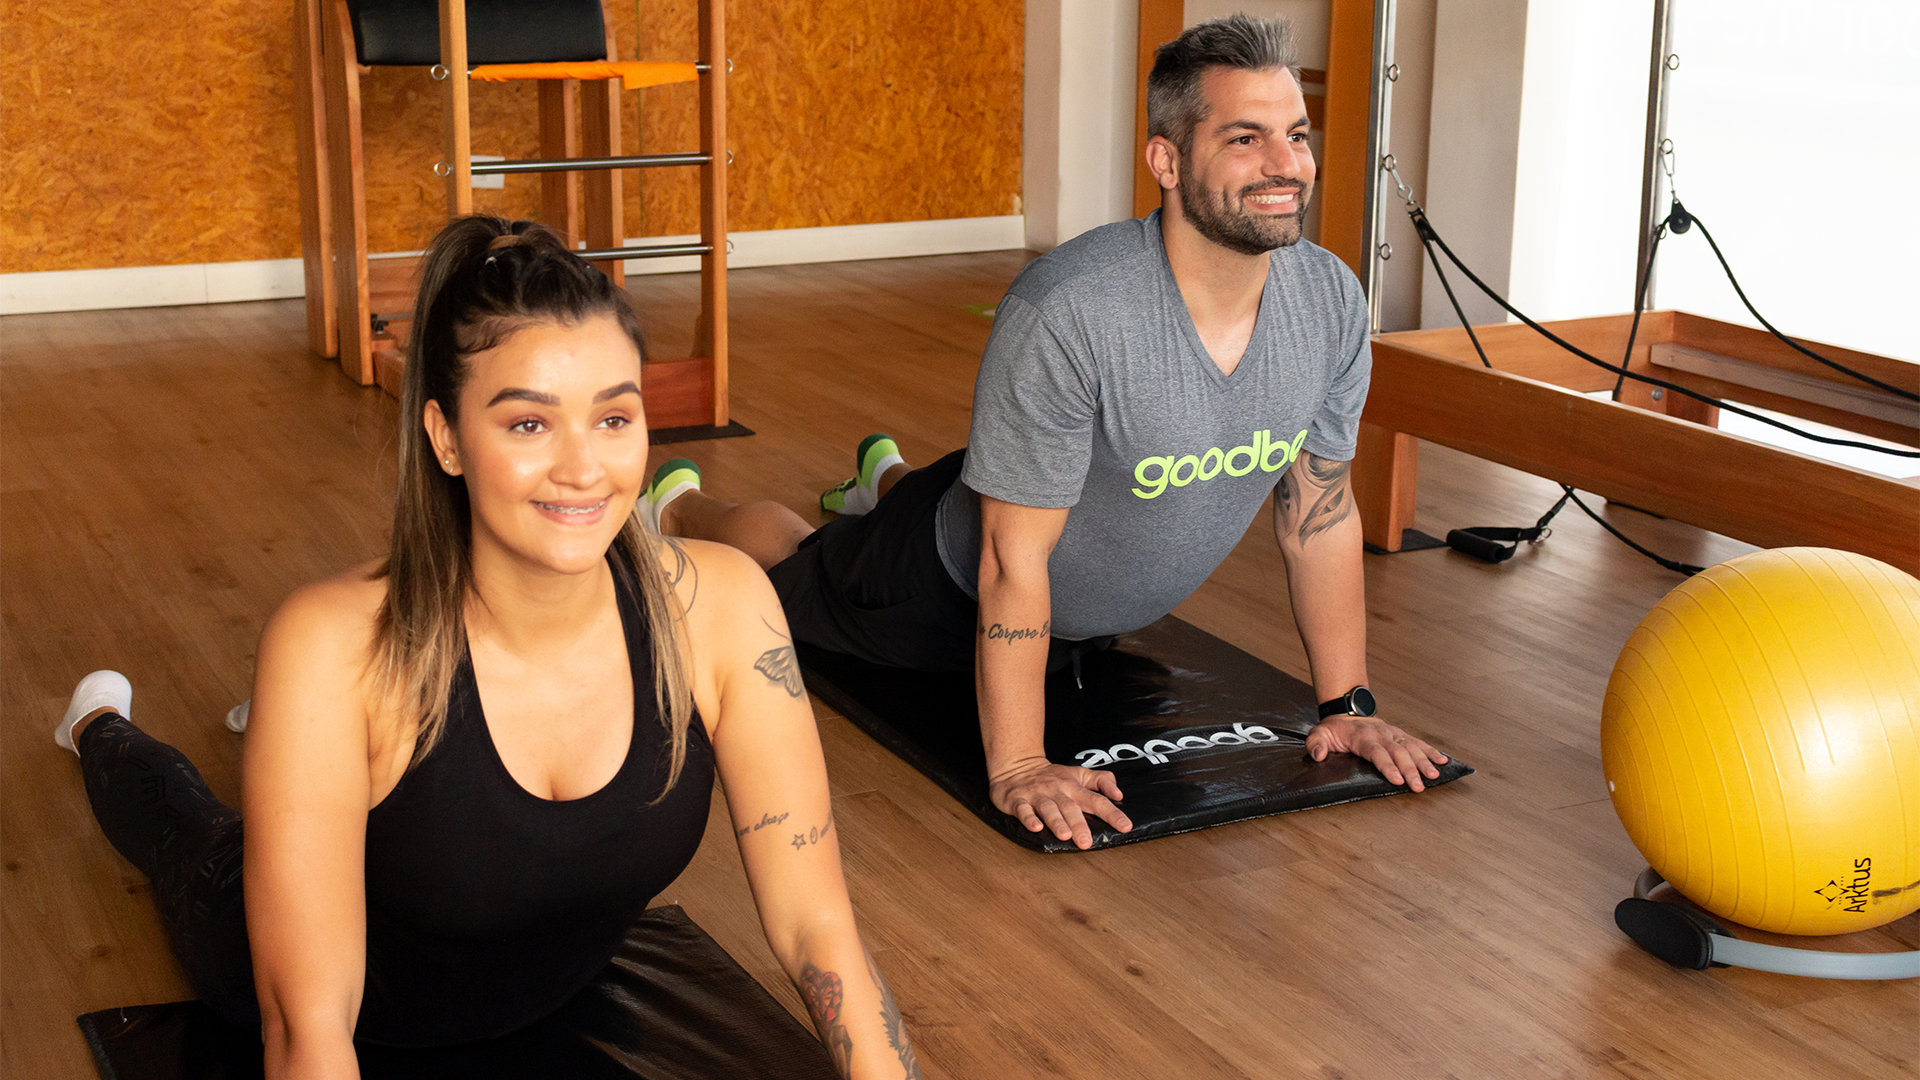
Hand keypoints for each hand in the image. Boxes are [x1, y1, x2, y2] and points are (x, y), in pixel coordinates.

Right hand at [988, 757, 1131, 848]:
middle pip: (1070, 807)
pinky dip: (1029, 819)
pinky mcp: (1018, 801)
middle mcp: (1056, 791)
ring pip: (1048, 809)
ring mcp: (1037, 796)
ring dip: (1056, 822)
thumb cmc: (1052, 776)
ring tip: (1064, 836)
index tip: (1125, 826)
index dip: (1111, 813)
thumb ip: (1101, 780)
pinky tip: (1035, 828)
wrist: (1017, 766)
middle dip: (1079, 824)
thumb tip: (1119, 794)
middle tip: (1087, 842)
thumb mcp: (1078, 773)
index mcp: (1073, 786)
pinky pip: (1023, 810)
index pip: (1096, 800)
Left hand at [1307, 716, 1448, 791]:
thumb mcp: (1319, 734)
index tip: (1397, 779)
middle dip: (1410, 770)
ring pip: (1411, 747)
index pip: (1377, 753)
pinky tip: (1443, 760)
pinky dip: (1431, 751)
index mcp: (1362, 737)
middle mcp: (1381, 734)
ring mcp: (1393, 734)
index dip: (1387, 766)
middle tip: (1419, 786)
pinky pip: (1418, 742)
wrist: (1347, 712)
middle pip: (1398, 753)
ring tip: (1434, 775)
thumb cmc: (1335, 730)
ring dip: (1424, 762)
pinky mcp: (1401, 734)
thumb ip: (1316, 744)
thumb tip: (1319, 755)